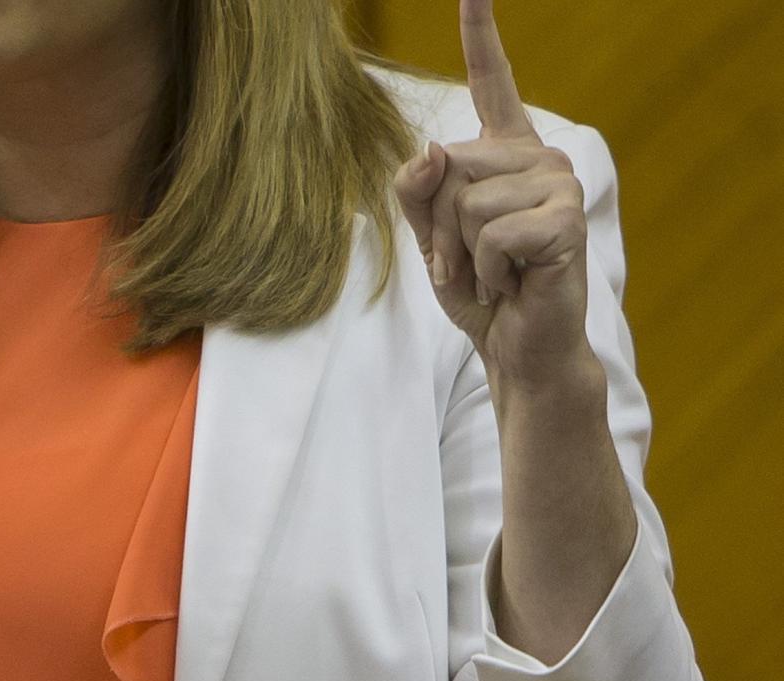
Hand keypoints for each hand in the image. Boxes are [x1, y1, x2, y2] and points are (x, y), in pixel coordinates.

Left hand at [393, 0, 595, 390]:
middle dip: (438, 226)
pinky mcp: (565, 219)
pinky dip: (487, 269)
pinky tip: (513, 283)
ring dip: (462, 252)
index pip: (491, 83)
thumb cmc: (477, 289)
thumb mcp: (428, 237)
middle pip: (450, 164)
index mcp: (504, 153)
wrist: (516, 344)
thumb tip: (432, 150)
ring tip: (492, 273)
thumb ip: (416, 191)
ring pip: (467, 200)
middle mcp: (537, 157)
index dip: (482, 34)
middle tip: (466, 262)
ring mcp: (557, 184)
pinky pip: (491, 233)